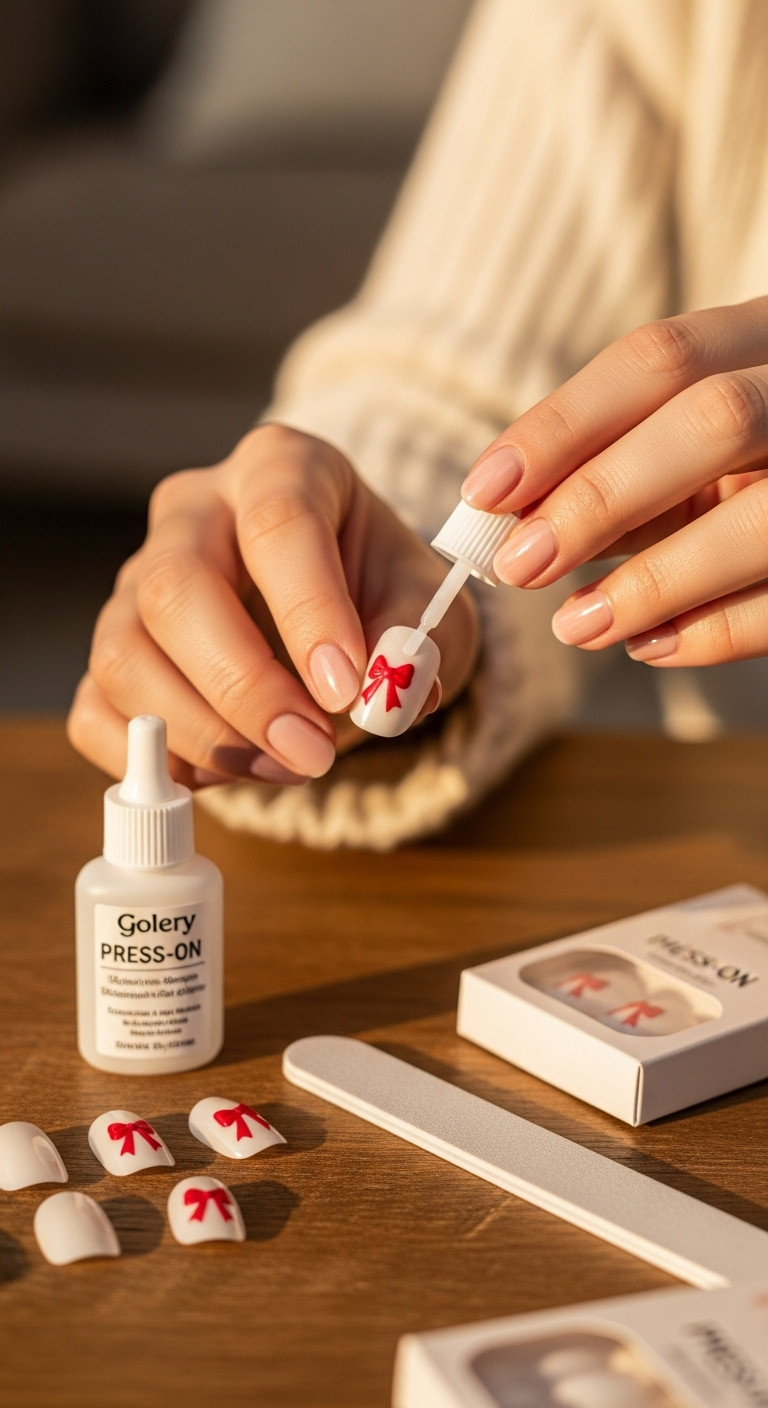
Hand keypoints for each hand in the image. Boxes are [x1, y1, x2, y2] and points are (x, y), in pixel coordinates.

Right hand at [68, 426, 477, 786]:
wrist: (346, 624)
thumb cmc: (383, 598)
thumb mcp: (429, 607)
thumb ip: (416, 641)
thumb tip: (389, 691)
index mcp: (281, 468)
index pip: (277, 523)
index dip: (309, 612)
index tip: (346, 688)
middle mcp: (194, 511)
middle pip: (176, 588)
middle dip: (243, 687)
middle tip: (311, 750)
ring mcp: (137, 579)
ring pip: (123, 653)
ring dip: (200, 732)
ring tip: (283, 766)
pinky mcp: (115, 649)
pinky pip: (95, 710)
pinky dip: (154, 759)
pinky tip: (226, 773)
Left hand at [461, 297, 767, 665]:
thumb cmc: (751, 468)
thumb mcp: (698, 448)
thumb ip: (623, 468)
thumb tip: (512, 518)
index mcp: (767, 338)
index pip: (658, 358)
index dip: (562, 424)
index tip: (484, 490)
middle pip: (712, 421)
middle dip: (600, 496)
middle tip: (518, 565)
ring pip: (763, 518)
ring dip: (655, 581)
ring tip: (574, 626)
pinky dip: (714, 631)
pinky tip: (647, 646)